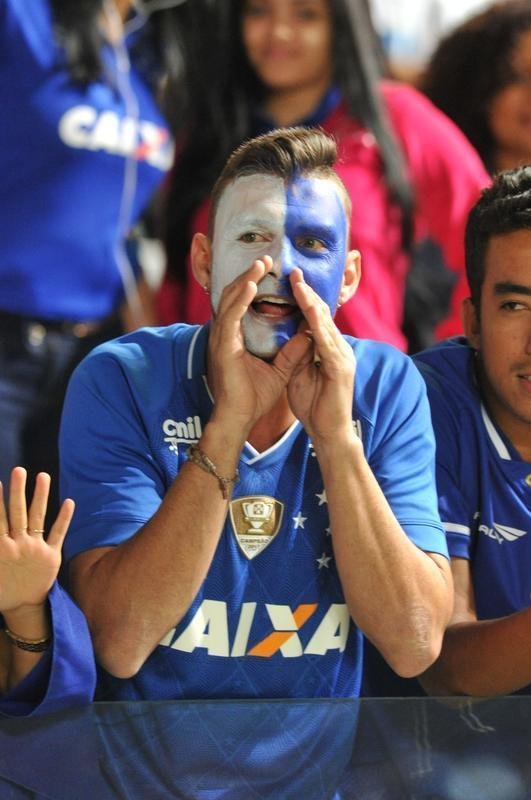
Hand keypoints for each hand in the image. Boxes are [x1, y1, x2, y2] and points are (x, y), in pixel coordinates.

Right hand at [0, 468, 73, 614]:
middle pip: (17, 513)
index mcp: (0, 548)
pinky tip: (69, 501)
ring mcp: (35, 549)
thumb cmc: (3, 587)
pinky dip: (64, 518)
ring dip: (40, 496)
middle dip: (17, 490)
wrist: (23, 608)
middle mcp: (17, 545)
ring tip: (43, 476)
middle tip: (19, 470)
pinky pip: (58, 533)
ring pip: (37, 517)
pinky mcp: (52, 555)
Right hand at [207, 257, 308, 435]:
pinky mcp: (222, 346)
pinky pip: (230, 316)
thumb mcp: (280, 369)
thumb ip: (293, 350)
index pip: (242, 303)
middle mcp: (225, 334)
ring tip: (260, 264)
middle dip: (249, 274)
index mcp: (235, 337)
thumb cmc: (254, 397)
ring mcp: (221, 339)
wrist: (240, 418)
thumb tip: (310, 332)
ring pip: (230, 299)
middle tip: (265, 258)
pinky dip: (240, 299)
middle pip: (234, 295)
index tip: (269, 270)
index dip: (253, 284)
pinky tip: (251, 285)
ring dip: (245, 279)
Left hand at [284, 269, 355, 443]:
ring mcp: (342, 357)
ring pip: (326, 324)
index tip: (290, 281)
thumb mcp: (300, 375)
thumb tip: (288, 337)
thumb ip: (297, 355)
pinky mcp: (341, 368)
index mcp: (329, 349)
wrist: (330, 434)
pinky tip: (308, 314)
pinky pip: (327, 343)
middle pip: (323, 314)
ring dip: (312, 303)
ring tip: (299, 285)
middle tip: (294, 271)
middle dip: (308, 292)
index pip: (315, 318)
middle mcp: (339, 348)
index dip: (304, 299)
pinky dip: (316, 326)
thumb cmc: (316, 407)